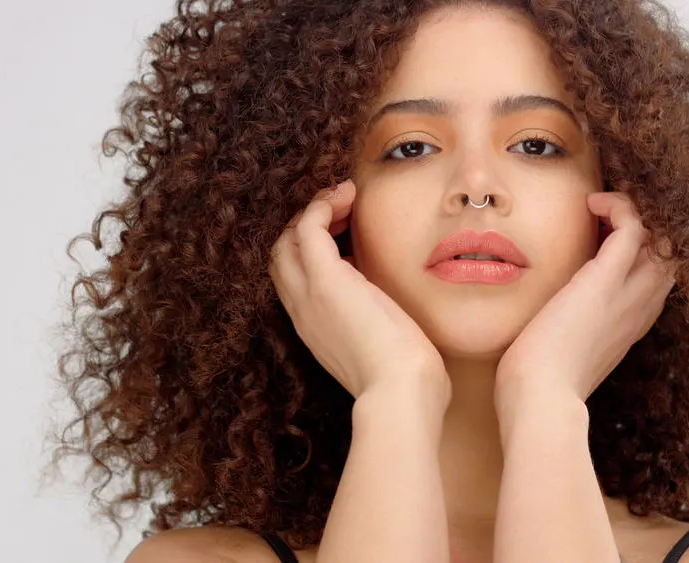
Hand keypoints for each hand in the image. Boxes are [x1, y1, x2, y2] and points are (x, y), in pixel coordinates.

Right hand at [268, 179, 448, 399]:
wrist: (401, 393)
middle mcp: (302, 311)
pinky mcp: (326, 280)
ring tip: (345, 199)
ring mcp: (309, 295)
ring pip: (288, 239)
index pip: (295, 279)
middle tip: (343, 211)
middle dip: (308, 227)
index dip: (312, 250)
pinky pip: (307, 227)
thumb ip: (378, 322)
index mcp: (315, 328)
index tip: (345, 233)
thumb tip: (394, 306)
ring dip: (314, 211)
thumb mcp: (382, 344)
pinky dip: (322, 205)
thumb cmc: (405, 379)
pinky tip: (347, 196)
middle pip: (282, 255)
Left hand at [494, 191, 677, 413]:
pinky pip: (634, 228)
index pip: (656, 274)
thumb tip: (553, 315)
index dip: (641, 248)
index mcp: (633, 323)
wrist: (540, 397)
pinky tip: (593, 202)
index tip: (605, 235)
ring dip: (634, 209)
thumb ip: (574, 329)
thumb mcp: (570, 350)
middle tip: (607, 212)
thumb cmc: (542, 381)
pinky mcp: (605, 281)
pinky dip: (620, 206)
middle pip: (669, 251)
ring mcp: (629, 293)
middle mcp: (642, 306)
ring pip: (661, 235)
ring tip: (601, 204)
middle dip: (645, 223)